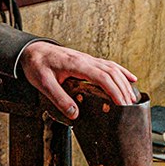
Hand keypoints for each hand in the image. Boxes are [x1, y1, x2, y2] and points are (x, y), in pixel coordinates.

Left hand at [19, 41, 138, 117]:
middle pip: (112, 73)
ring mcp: (88, 59)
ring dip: (124, 83)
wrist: (32, 50)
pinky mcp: (88, 61)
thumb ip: (59, 98)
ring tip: (132, 98)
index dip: (114, 91)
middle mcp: (86, 60)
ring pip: (113, 69)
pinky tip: (131, 79)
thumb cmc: (37, 65)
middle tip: (130, 107)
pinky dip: (122, 72)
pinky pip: (109, 65)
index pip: (102, 77)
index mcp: (77, 64)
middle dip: (123, 90)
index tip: (122, 104)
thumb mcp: (43, 84)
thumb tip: (75, 114)